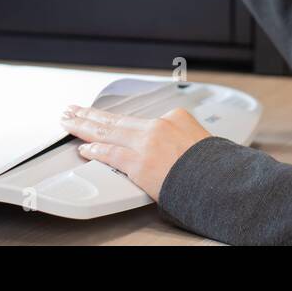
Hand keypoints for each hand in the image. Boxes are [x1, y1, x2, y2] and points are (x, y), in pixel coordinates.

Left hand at [59, 104, 211, 199]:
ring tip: (69, 122)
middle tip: (74, 109)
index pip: (138, 120)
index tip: (104, 118)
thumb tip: (173, 148)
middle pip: (116, 119)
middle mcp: (158, 126)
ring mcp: (147, 144)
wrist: (222, 180)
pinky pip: (110, 154)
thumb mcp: (201, 139)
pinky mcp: (140, 163)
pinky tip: (83, 147)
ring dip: (84, 126)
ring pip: (107, 131)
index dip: (116, 121)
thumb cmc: (215, 166)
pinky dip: (94, 150)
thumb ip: (181, 138)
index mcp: (174, 117)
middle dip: (91, 114)